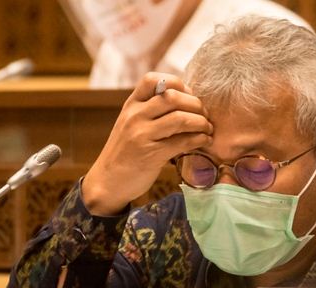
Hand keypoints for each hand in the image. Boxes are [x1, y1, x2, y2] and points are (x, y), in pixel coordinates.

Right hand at [82, 72, 213, 215]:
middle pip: (173, 97)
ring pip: (180, 118)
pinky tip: (205, 140)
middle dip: (196, 104)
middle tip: (205, 115)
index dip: (178, 84)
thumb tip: (185, 101)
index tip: (191, 97)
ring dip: (201, 122)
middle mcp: (135, 116)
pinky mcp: (152, 155)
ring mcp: (142, 134)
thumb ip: (151, 112)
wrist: (108, 181)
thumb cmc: (126, 153)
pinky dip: (200, 139)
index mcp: (131, 105)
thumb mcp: (132, 125)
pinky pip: (182, 142)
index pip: (153, 79)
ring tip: (208, 129)